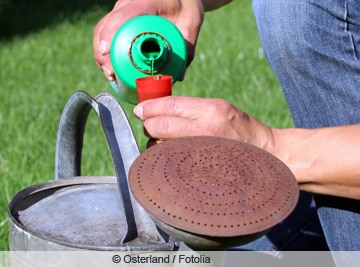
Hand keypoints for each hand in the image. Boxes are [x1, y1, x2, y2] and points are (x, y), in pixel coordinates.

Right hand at [93, 0, 204, 80]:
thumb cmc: (185, 3)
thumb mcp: (191, 21)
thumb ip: (187, 46)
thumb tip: (179, 76)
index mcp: (142, 2)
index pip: (120, 18)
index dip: (109, 37)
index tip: (107, 56)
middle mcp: (126, 4)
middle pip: (104, 27)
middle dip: (103, 54)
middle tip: (111, 74)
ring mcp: (121, 11)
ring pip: (102, 31)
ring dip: (102, 54)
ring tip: (111, 74)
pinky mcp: (121, 18)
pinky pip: (107, 33)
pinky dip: (106, 50)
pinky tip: (112, 66)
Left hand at [133, 96, 275, 150]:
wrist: (267, 155)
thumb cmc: (241, 129)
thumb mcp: (220, 108)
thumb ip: (191, 108)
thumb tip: (158, 110)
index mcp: (211, 110)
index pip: (169, 105)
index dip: (149, 107)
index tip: (140, 110)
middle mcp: (205, 130)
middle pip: (159, 126)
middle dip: (150, 125)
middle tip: (151, 126)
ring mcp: (201, 151)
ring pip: (161, 146)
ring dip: (156, 143)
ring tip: (166, 142)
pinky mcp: (199, 169)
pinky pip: (170, 162)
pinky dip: (164, 157)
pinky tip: (172, 155)